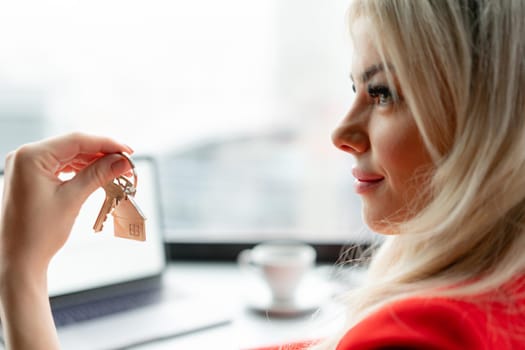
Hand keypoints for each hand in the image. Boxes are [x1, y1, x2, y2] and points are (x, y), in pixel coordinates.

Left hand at [0, 133, 133, 349]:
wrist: (18, 259)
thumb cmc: (37, 233)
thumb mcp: (73, 199)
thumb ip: (99, 175)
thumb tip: (122, 161)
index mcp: (30, 156)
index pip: (76, 140)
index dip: (106, 143)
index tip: (128, 151)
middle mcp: (26, 156)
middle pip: (73, 146)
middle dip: (102, 154)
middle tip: (126, 164)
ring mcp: (27, 166)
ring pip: (69, 156)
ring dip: (94, 162)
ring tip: (117, 172)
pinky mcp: (31, 177)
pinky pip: (61, 166)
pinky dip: (81, 170)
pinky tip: (98, 175)